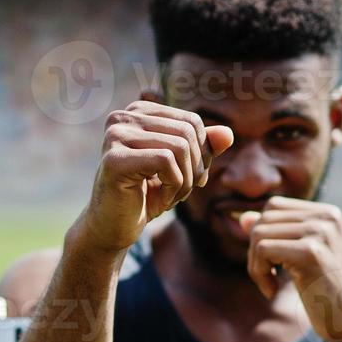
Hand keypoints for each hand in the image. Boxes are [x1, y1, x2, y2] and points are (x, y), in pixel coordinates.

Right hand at [73, 100, 233, 253]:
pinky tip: (160, 202)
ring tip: (171, 198)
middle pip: (187, 133)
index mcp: (138, 112)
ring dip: (185, 181)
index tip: (192, 179)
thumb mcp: (181, 169)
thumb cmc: (145, 196)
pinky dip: (174, 187)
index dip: (202, 153)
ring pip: (180, 147)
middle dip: (195, 168)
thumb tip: (228, 134)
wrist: (113, 228)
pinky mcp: (114, 159)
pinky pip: (166, 162)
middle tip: (183, 193)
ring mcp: (115, 136)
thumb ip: (202, 149)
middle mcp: (123, 117)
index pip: (191, 121)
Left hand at [240, 197, 341, 341]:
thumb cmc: (327, 293)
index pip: (274, 207)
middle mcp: (327, 216)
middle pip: (264, 219)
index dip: (262, 235)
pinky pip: (263, 250)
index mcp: (327, 213)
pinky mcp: (311, 252)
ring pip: (259, 234)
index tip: (274, 263)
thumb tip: (244, 218)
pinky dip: (259, 274)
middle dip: (255, 251)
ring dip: (256, 265)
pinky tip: (273, 291)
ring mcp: (321, 232)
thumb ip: (276, 234)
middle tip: (269, 278)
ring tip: (271, 285)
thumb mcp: (301, 258)